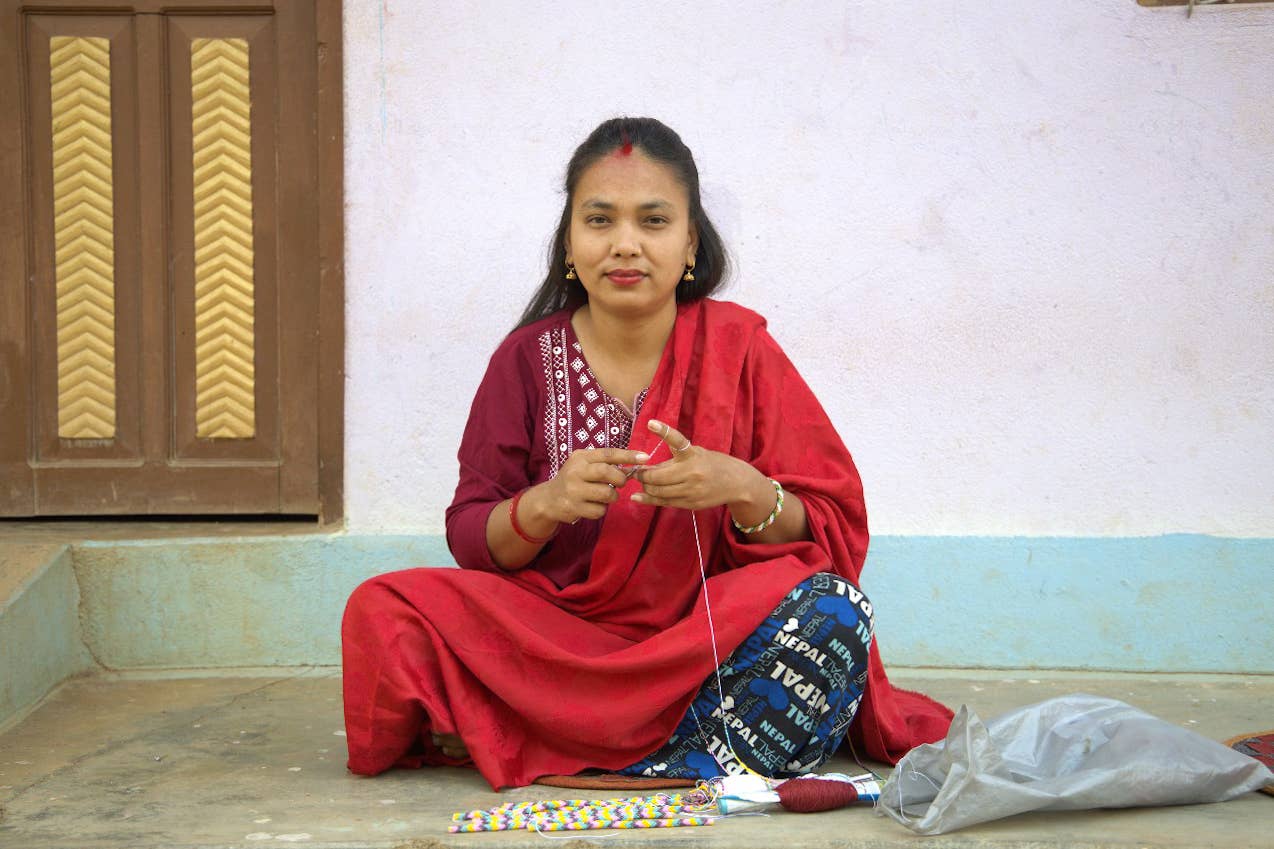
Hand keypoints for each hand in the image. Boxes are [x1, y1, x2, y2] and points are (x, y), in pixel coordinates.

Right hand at [532, 447, 649, 523]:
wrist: (549, 498)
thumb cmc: (574, 478)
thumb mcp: (584, 464)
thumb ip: (604, 463)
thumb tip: (633, 466)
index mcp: (581, 457)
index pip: (608, 454)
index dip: (628, 456)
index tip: (645, 457)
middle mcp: (575, 472)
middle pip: (606, 472)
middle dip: (620, 479)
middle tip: (621, 482)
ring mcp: (573, 490)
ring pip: (606, 494)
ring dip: (612, 496)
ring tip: (604, 495)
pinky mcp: (573, 508)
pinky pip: (599, 510)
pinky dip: (601, 509)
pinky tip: (593, 505)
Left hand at [631, 420, 766, 512]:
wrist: (737, 483)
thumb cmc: (713, 464)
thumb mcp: (697, 454)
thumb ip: (674, 459)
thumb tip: (648, 468)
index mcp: (694, 455)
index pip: (677, 441)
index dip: (664, 431)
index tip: (651, 423)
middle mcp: (692, 473)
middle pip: (658, 477)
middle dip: (643, 475)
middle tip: (635, 471)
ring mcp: (692, 491)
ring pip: (659, 492)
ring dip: (646, 487)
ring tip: (641, 482)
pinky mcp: (691, 504)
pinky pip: (665, 503)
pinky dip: (649, 499)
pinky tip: (638, 497)